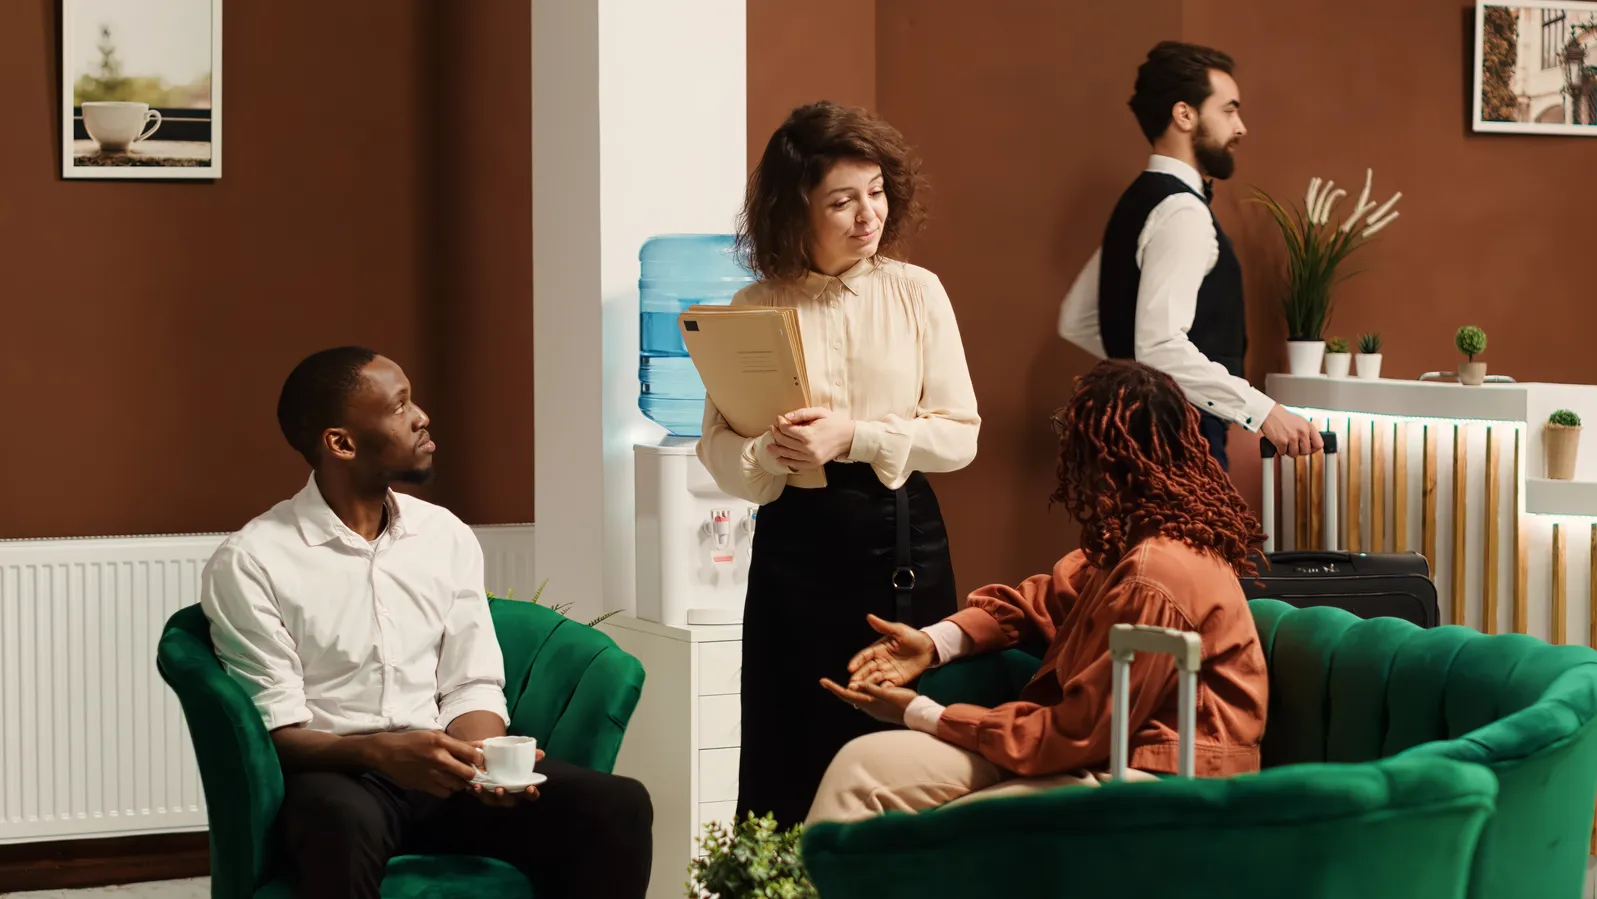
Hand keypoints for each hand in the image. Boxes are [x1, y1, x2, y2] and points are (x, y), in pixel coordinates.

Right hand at [366, 730, 480, 796]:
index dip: (480, 759)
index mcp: (442, 742)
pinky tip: (446, 782)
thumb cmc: (413, 741)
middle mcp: (439, 759)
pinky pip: (446, 793)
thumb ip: (458, 743)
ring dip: (461, 782)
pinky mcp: (425, 786)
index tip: (479, 760)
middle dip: (472, 773)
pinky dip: (449, 789)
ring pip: (459, 785)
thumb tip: (480, 746)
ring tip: (457, 776)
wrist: (388, 752)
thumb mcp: (435, 735)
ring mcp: (432, 774)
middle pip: (468, 773)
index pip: (472, 754)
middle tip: (470, 771)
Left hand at [468, 743, 544, 805]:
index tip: (530, 788)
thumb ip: (530, 756)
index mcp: (521, 789)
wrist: (491, 763)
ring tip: (483, 787)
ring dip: (488, 795)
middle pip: (510, 801)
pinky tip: (474, 786)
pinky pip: (480, 796)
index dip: (532, 794)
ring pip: (493, 800)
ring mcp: (496, 797)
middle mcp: (509, 796)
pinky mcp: (484, 795)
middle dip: (505, 796)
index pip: (531, 796)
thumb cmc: (509, 764)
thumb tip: (541, 754)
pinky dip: (477, 791)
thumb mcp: (519, 759)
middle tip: (501, 789)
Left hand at [768, 407, 854, 469]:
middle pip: (785, 442)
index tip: (779, 418)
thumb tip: (786, 416)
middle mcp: (808, 448)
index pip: (787, 430)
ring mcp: (810, 458)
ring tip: (769, 446)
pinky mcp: (813, 464)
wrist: (848, 437)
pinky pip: (796, 465)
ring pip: (788, 454)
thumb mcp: (819, 413)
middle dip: (776, 434)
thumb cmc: (834, 423)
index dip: (780, 423)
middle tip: (772, 428)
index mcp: (808, 434)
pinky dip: (786, 462)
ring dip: (777, 449)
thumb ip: (802, 413)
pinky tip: (779, 459)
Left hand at [820, 678, 917, 726]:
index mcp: (869, 703)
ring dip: (849, 691)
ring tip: (841, 684)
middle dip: (838, 689)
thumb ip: (871, 689)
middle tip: (826, 682)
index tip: (822, 681)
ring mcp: (876, 709)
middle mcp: (870, 708)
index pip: (846, 694)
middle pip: (849, 697)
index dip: (833, 687)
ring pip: (858, 698)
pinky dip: (860, 692)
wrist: (917, 715)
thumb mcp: (887, 693)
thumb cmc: (904, 703)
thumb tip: (855, 684)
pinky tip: (862, 689)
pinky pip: (866, 699)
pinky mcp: (882, 708)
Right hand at [847, 614, 935, 687]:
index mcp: (878, 649)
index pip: (864, 656)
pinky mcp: (896, 680)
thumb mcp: (898, 630)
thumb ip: (883, 627)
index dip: (857, 662)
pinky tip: (875, 696)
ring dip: (866, 686)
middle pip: (866, 670)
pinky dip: (880, 691)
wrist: (929, 648)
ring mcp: (887, 671)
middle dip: (858, 677)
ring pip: (874, 679)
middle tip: (851, 685)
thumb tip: (869, 616)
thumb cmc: (913, 636)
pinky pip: (886, 686)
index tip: (850, 668)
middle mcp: (880, 661)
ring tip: (858, 692)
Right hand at [1260, 405, 1322, 457]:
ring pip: (1294, 454)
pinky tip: (1279, 443)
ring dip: (1289, 451)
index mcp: (1308, 427)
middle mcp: (1302, 432)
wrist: (1269, 413)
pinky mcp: (1281, 441)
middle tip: (1294, 446)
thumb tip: (1312, 444)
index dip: (1313, 449)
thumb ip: (1308, 432)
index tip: (1308, 448)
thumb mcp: (1301, 422)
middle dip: (1299, 451)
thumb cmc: (1283, 417)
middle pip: (1306, 452)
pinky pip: (1283, 453)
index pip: (1319, 445)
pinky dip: (1280, 450)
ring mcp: (1292, 437)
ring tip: (1285, 443)